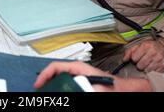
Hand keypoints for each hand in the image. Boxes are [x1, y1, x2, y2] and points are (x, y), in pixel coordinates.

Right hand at [33, 61, 151, 91]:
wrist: (125, 90)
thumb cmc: (115, 87)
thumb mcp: (98, 88)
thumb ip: (85, 88)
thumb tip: (72, 88)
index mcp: (79, 67)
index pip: (55, 67)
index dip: (44, 75)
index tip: (38, 85)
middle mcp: (76, 71)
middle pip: (54, 75)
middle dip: (46, 84)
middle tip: (41, 94)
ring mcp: (78, 79)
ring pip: (59, 83)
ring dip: (53, 89)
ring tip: (48, 96)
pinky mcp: (80, 86)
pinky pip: (67, 88)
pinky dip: (61, 92)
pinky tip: (60, 96)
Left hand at [122, 38, 163, 72]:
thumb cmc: (150, 46)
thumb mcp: (139, 45)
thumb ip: (129, 51)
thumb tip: (124, 60)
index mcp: (146, 46)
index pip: (134, 58)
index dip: (134, 59)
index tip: (137, 57)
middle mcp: (153, 52)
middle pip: (140, 66)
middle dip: (140, 64)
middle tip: (143, 61)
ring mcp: (159, 60)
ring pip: (146, 70)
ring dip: (146, 68)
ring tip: (148, 63)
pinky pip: (154, 73)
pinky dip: (152, 71)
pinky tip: (153, 66)